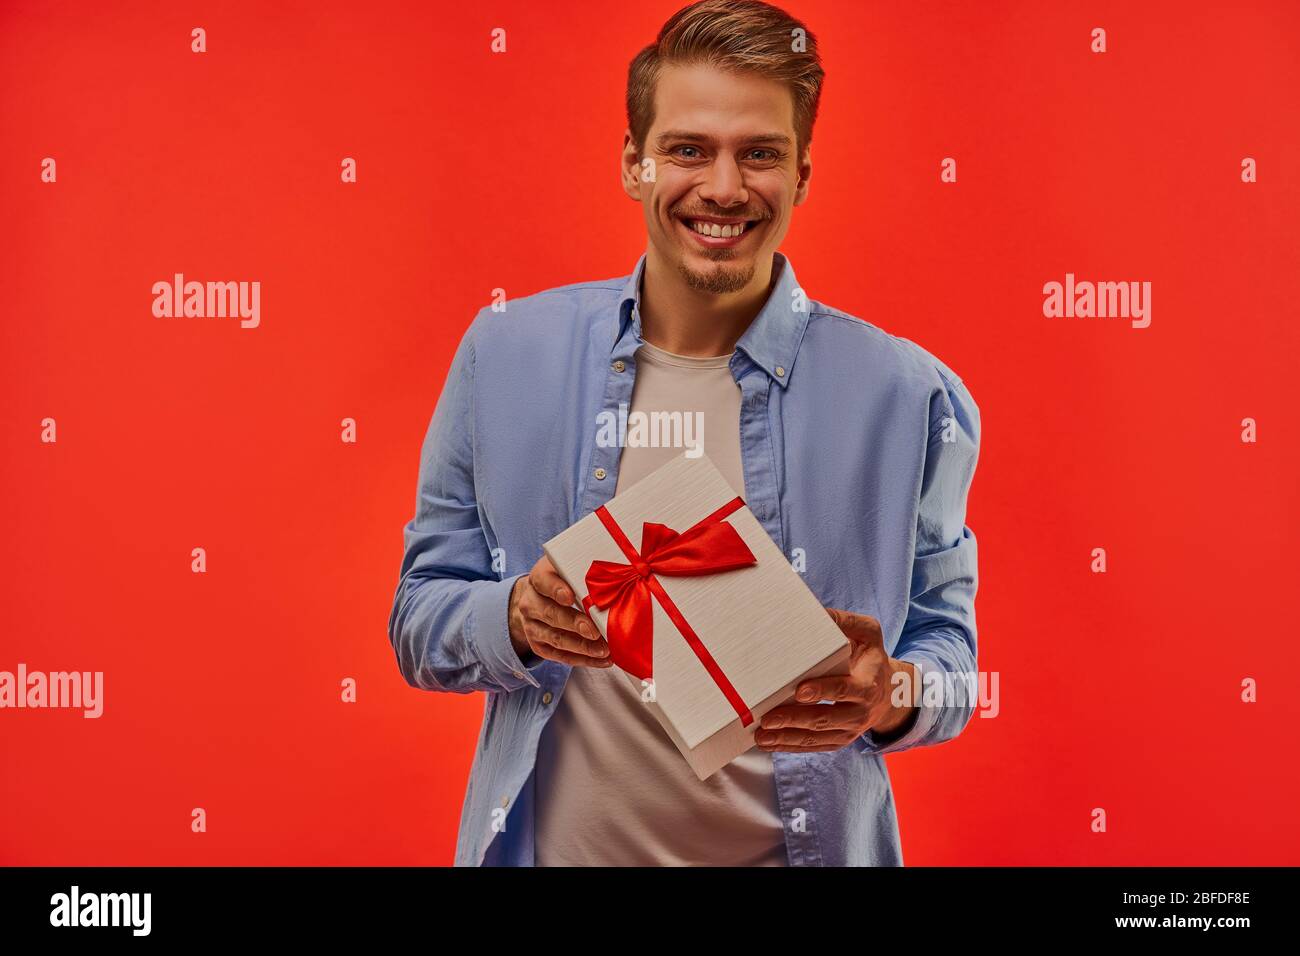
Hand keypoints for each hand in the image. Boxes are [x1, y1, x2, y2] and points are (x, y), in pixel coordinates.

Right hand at [508, 555, 612, 667]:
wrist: (539, 596)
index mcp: (538, 578)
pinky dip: (583, 659)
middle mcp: (531, 603)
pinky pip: (560, 656)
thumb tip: (616, 574)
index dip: (556, 589)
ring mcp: (533, 626)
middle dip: (574, 624)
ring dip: (582, 647)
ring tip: (604, 650)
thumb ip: (585, 570)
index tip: (570, 596)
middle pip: (550, 614)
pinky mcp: (539, 645)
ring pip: (555, 638)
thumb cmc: (563, 579)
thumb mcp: (569, 566)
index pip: (543, 581)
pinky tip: (601, 659)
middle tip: (594, 630)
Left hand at [754, 607, 916, 751]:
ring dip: (787, 737)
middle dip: (794, 719)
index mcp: (866, 685)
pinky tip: (770, 743)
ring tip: (762, 735)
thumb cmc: (872, 657)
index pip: (843, 689)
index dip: (822, 691)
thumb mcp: (868, 634)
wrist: (891, 692)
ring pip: (816, 737)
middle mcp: (859, 712)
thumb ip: (846, 622)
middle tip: (768, 718)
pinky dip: (791, 746)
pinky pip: (814, 747)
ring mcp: (849, 730)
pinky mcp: (839, 740)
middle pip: (825, 718)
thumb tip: (818, 610)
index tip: (800, 691)